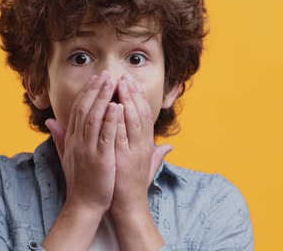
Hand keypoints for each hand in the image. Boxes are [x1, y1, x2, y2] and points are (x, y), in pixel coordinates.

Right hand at [45, 71, 117, 214]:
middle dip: (95, 89)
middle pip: (85, 109)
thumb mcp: (66, 156)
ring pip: (93, 118)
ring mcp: (87, 149)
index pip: (78, 109)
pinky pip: (104, 135)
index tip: (96, 78)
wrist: (84, 204)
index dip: (87, 92)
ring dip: (103, 98)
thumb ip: (59, 137)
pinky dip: (110, 119)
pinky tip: (117, 106)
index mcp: (72, 139)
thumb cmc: (80, 181)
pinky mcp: (100, 158)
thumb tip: (49, 120)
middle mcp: (77, 141)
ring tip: (112, 82)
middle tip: (105, 73)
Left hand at [110, 74, 172, 216]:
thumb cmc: (134, 185)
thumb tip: (169, 147)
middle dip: (132, 93)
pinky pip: (120, 135)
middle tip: (124, 76)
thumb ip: (158, 154)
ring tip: (119, 84)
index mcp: (146, 144)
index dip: (138, 98)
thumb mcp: (148, 166)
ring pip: (132, 120)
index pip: (145, 115)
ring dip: (127, 100)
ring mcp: (132, 151)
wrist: (129, 207)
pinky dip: (117, 119)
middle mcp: (142, 145)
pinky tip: (113, 106)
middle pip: (140, 113)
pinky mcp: (121, 158)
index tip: (131, 82)